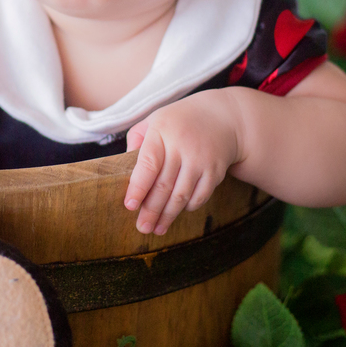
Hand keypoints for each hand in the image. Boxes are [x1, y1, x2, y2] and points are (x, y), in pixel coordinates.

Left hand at [124, 92, 239, 235]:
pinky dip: (187, 207)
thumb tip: (123, 166)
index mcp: (162, 131)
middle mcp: (182, 146)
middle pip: (164, 185)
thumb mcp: (154, 120)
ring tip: (156, 229)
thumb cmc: (179, 121)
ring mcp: (201, 159)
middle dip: (151, 210)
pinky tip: (177, 213)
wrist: (222, 117)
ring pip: (181, 195)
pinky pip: (200, 196)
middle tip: (142, 227)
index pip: (148, 163)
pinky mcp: (215, 171)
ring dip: (168, 216)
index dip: (138, 187)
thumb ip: (136, 140)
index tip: (129, 206)